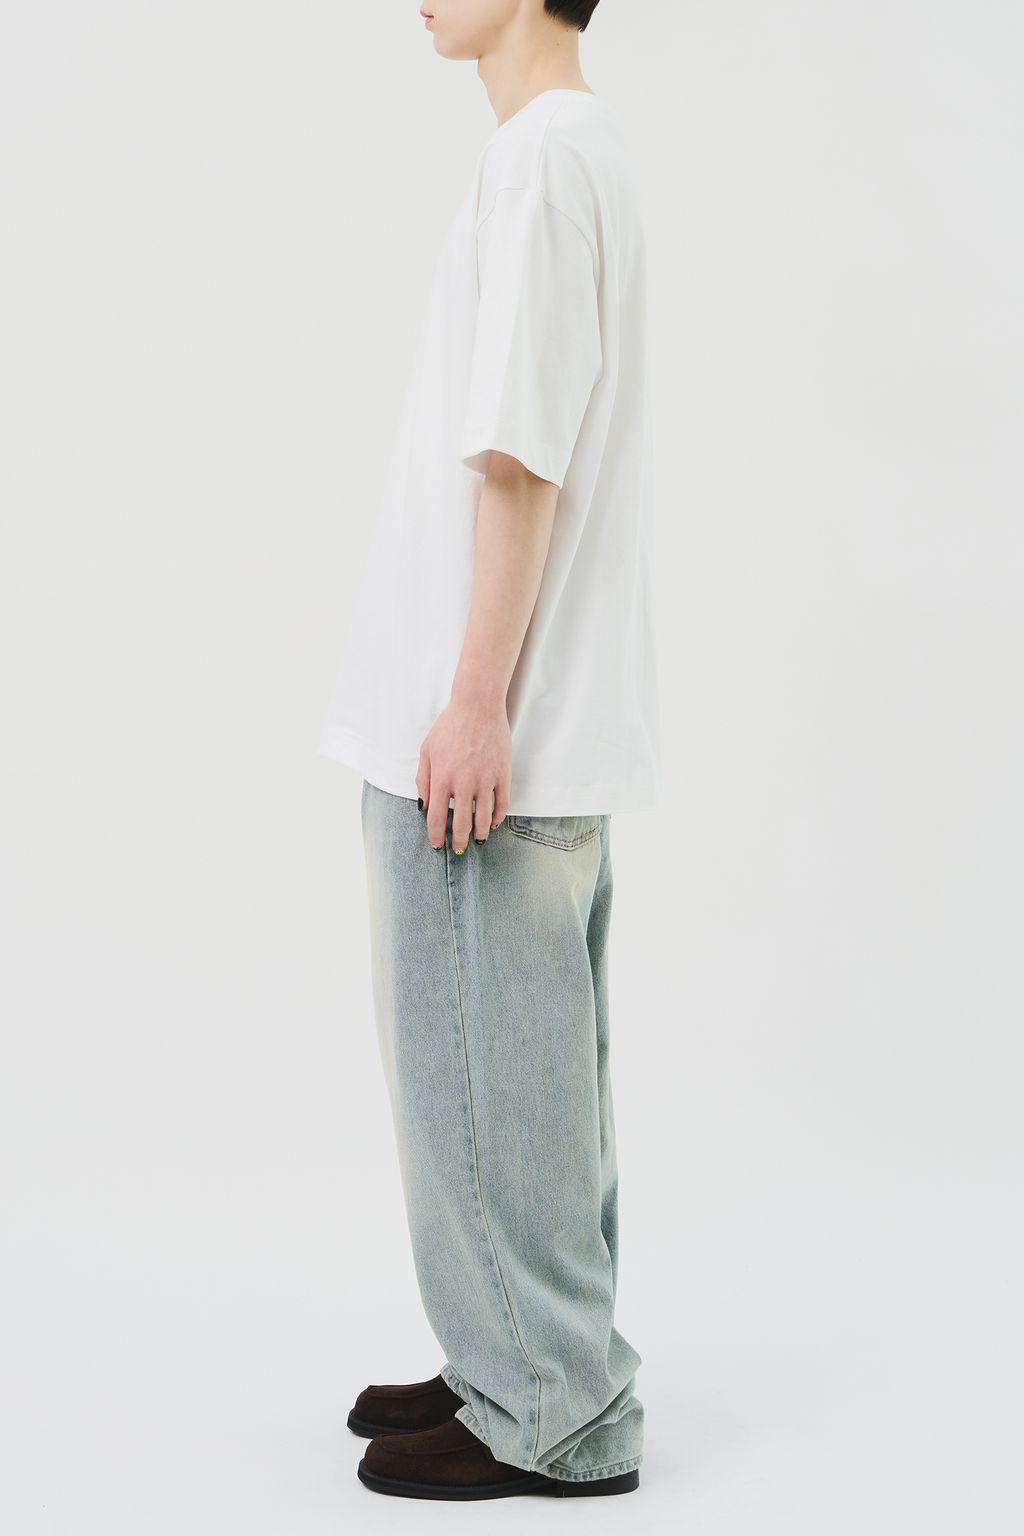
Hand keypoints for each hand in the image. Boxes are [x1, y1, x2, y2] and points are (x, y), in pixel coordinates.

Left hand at [416, 690, 510, 851]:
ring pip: (484, 819)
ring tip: (477, 840)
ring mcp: (485, 780)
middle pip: (461, 825)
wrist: (478, 707)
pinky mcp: (502, 774)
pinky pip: (502, 804)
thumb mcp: (427, 751)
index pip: (437, 819)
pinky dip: (498, 818)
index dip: (436, 837)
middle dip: (458, 842)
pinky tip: (493, 823)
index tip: (437, 845)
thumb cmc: (449, 727)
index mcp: (442, 779)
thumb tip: (424, 806)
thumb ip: (423, 780)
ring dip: (480, 834)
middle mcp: (463, 783)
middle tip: (458, 849)